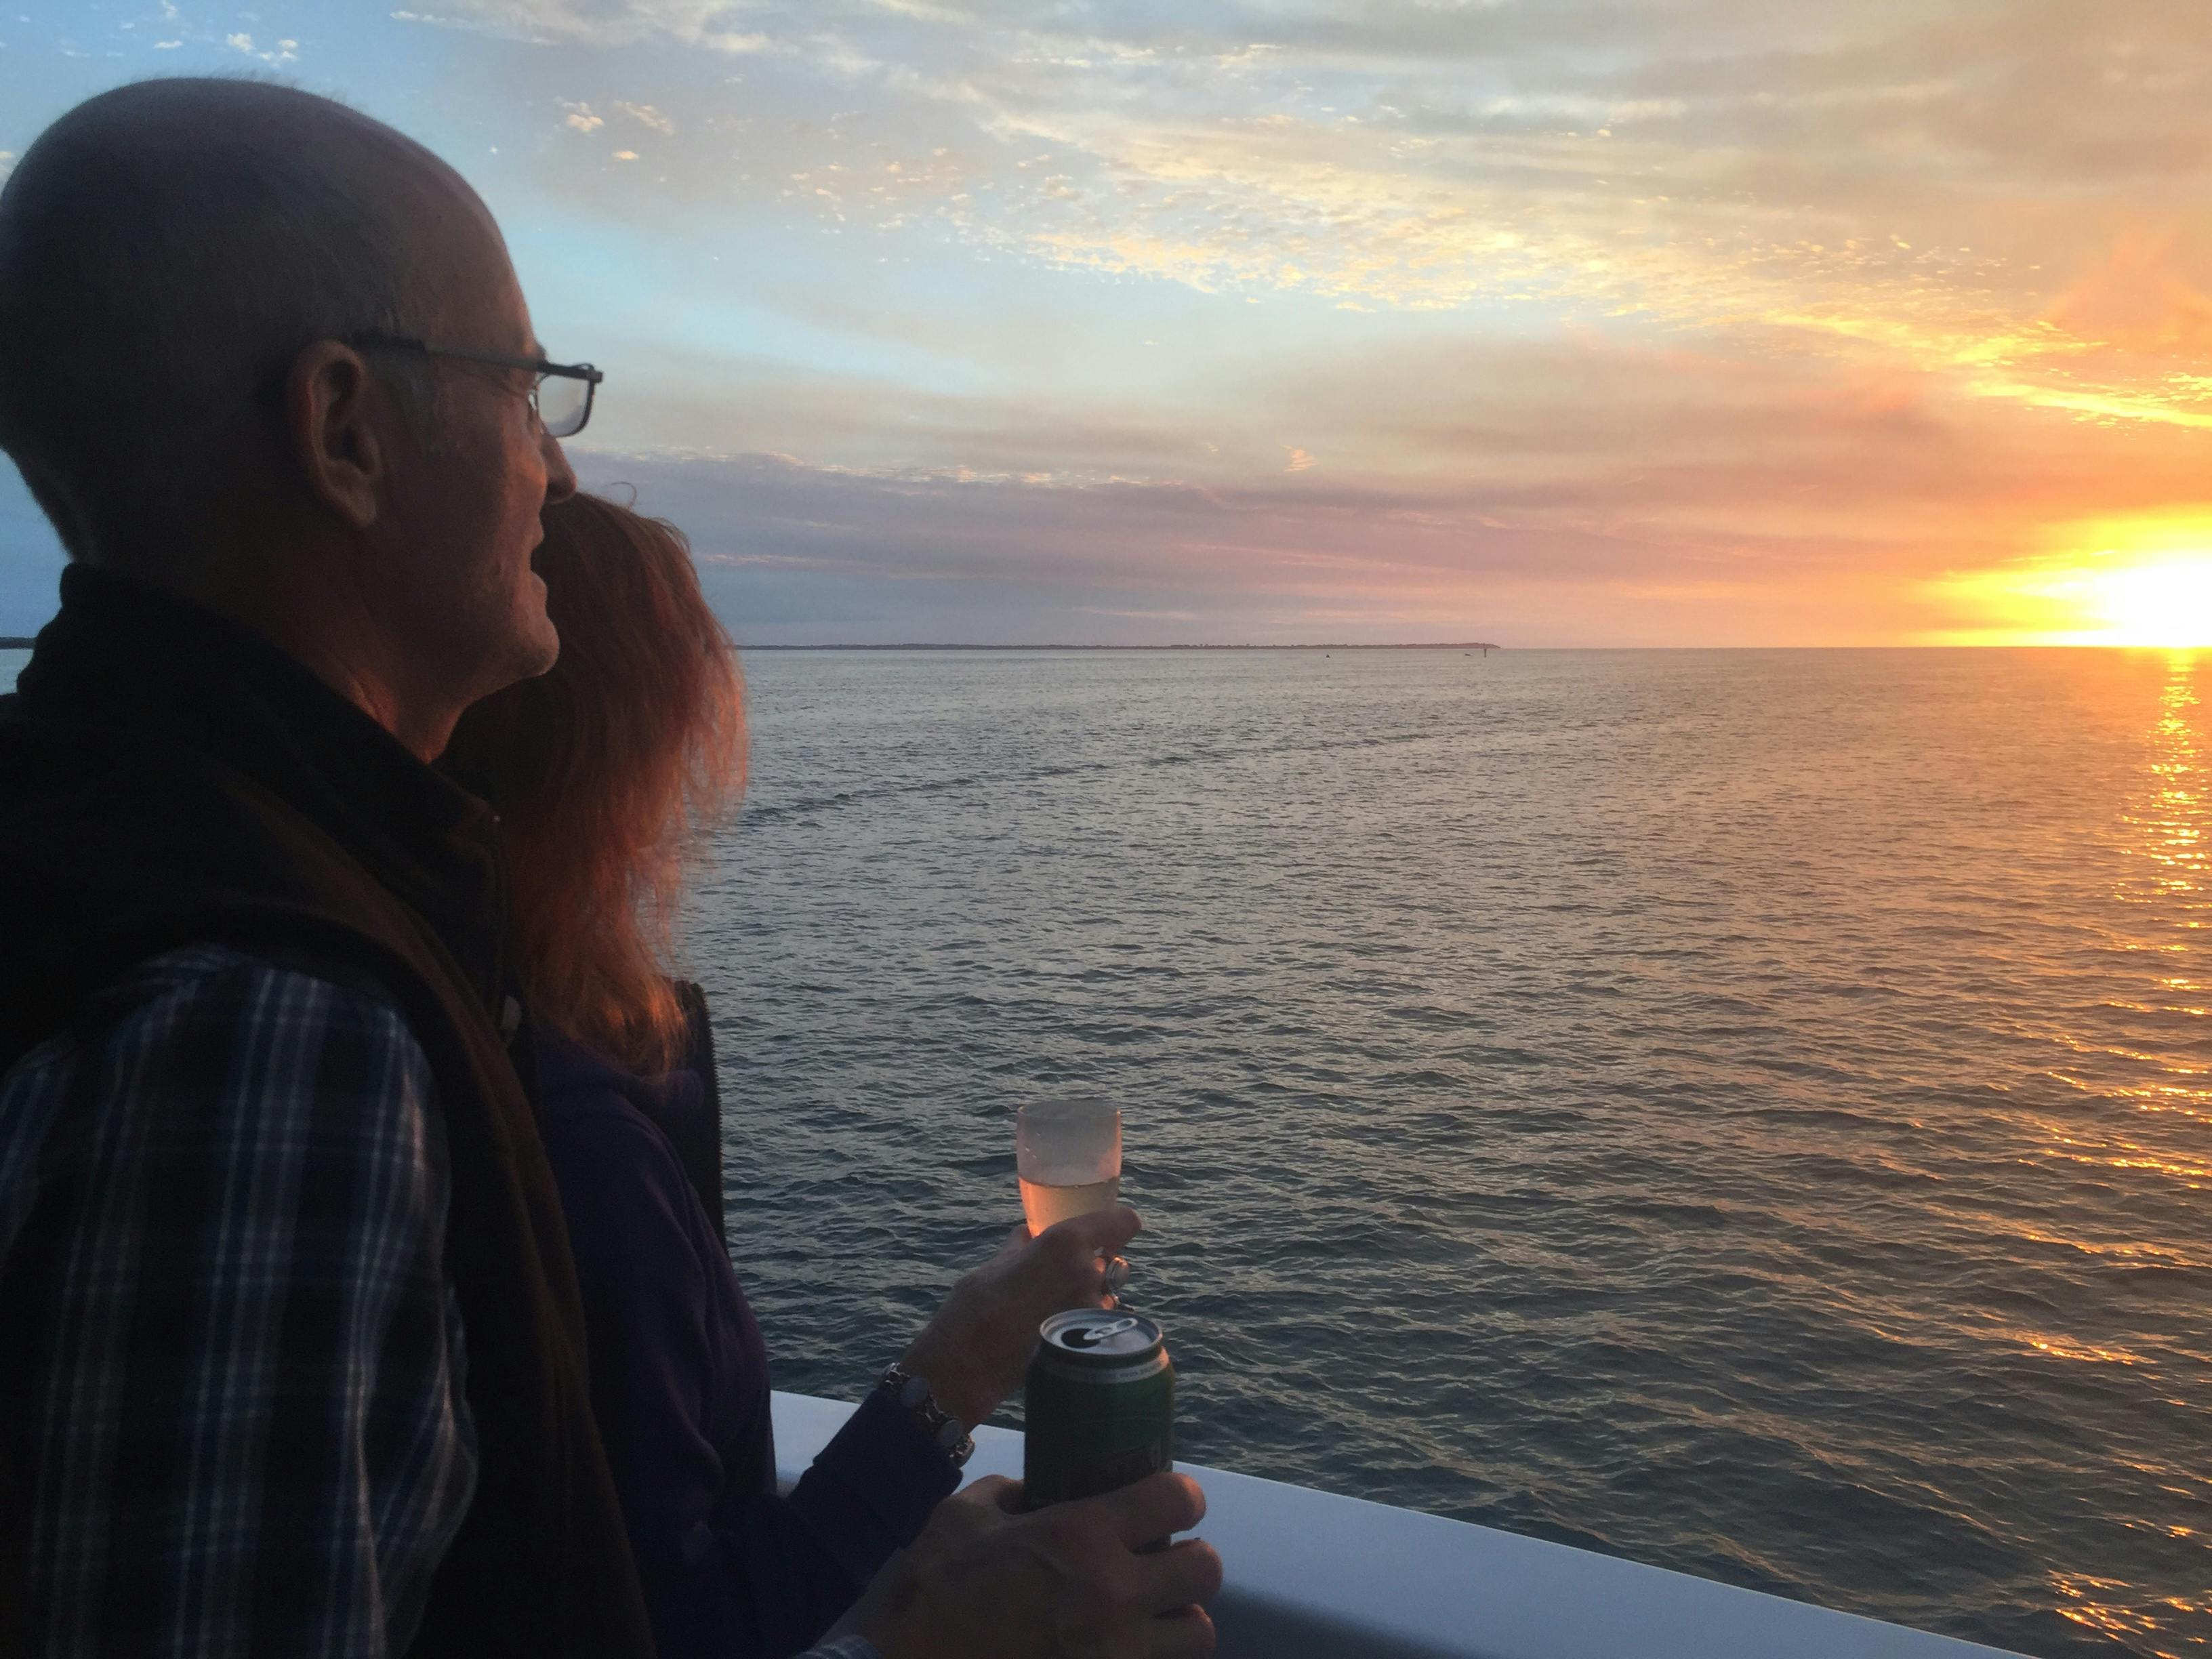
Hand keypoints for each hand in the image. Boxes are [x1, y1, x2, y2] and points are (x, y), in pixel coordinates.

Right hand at [858, 1472, 1219, 1658]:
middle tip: (1163, 1560)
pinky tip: (1121, 1647)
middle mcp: (1112, 1594)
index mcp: (1082, 1536)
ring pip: (1198, 1635)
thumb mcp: (966, 1515)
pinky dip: (1149, 1657)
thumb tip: (1036, 1493)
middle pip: (1206, 1570)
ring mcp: (1114, 1655)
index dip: (1183, 1496)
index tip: (1172, 1502)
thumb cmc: (932, 1587)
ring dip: (1180, 1620)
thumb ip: (1014, 1495)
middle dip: (1190, 1560)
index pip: (1180, 1500)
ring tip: (1153, 1613)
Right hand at [902, 1206, 1140, 1428]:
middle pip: (1112, 1262)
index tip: (1107, 1233)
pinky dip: (1086, 1325)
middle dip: (1093, 1268)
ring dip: (1090, 1298)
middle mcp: (1088, 1272)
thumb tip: (1026, 1235)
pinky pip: (1099, 1324)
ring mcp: (1093, 1309)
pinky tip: (1058, 1333)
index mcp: (1066, 1242)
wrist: (969, 1364)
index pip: (1123, 1222)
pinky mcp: (1091, 1343)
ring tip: (1055, 1311)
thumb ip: (1021, 1247)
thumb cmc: (975, 1307)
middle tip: (1064, 1280)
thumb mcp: (996, 1265)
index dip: (1117, 1226)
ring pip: (1107, 1295)